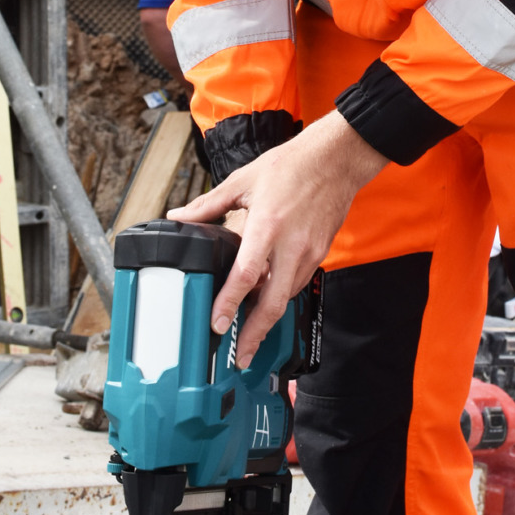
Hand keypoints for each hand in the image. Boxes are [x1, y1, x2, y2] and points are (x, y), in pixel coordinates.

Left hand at [169, 112, 386, 366]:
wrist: (336, 159)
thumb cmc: (292, 165)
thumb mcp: (243, 179)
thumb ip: (208, 204)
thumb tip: (178, 217)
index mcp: (267, 226)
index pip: (245, 276)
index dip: (230, 304)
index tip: (218, 324)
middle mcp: (290, 245)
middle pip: (273, 302)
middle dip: (255, 334)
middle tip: (240, 355)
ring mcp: (309, 252)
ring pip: (286, 296)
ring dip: (268, 316)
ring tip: (249, 331)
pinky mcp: (320, 253)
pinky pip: (298, 283)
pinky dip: (281, 295)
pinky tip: (267, 298)